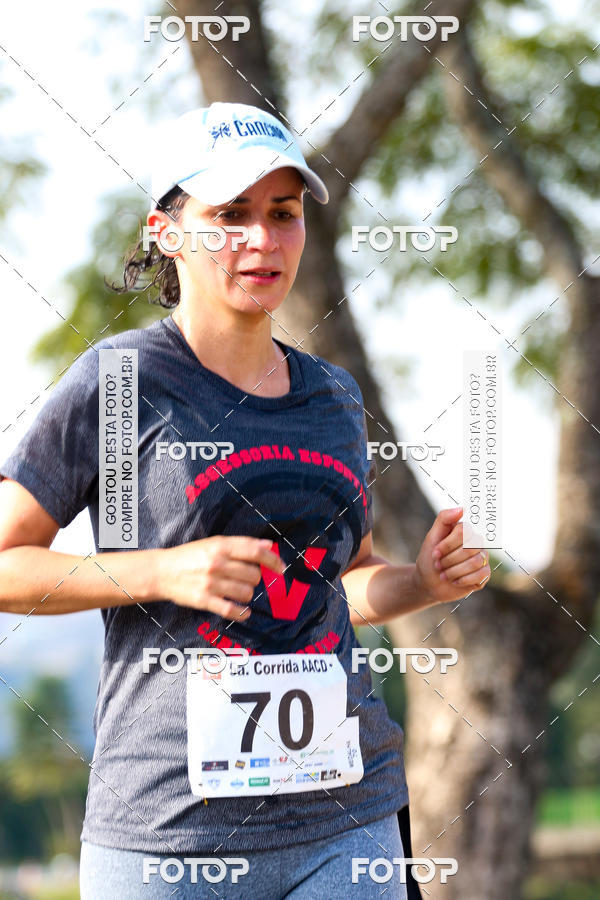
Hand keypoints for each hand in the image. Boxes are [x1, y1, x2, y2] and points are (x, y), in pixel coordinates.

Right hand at [156, 535, 284, 620]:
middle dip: (255, 579)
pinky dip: (243, 613)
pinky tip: (245, 612)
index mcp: (220, 546)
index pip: (255, 551)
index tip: (282, 568)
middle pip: (254, 574)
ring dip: (248, 594)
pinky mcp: (204, 600)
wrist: (161, 572)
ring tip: (238, 591)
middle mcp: (217, 563)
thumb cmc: (190, 556)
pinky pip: (232, 610)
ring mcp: (211, 583)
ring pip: (247, 592)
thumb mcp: (213, 543)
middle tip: (246, 579)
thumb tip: (269, 545)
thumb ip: (241, 544)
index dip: (273, 560)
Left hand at [414, 507, 490, 604]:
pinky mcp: (484, 574)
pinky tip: (454, 581)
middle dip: (450, 559)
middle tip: (438, 565)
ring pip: (475, 562)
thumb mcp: (432, 536)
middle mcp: (476, 542)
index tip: (435, 553)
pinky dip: (463, 580)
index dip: (447, 544)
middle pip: (470, 548)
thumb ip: (444, 518)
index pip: (463, 531)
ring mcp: (482, 557)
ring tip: (444, 575)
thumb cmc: (430, 558)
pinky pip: (481, 574)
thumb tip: (462, 509)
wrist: (428, 582)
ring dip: (454, 571)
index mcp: (464, 530)